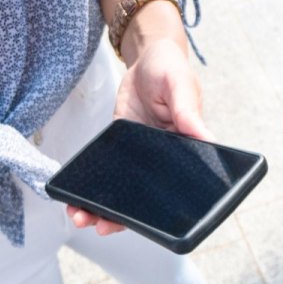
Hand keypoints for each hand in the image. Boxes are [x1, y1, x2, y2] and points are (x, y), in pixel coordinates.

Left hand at [70, 3, 210, 235]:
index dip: (155, 214)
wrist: (147, 58)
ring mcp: (140, 161)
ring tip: (80, 217)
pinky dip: (91, 189)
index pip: (173, 194)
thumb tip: (207, 139)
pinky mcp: (119, 152)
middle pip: (143, 201)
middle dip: (120, 218)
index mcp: (185, 154)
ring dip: (101, 208)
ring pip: (122, 194)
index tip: (136, 224)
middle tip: (101, 226)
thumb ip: (189, 113)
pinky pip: (105, 176)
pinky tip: (75, 198)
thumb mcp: (181, 86)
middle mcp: (163, 165)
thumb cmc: (170, 69)